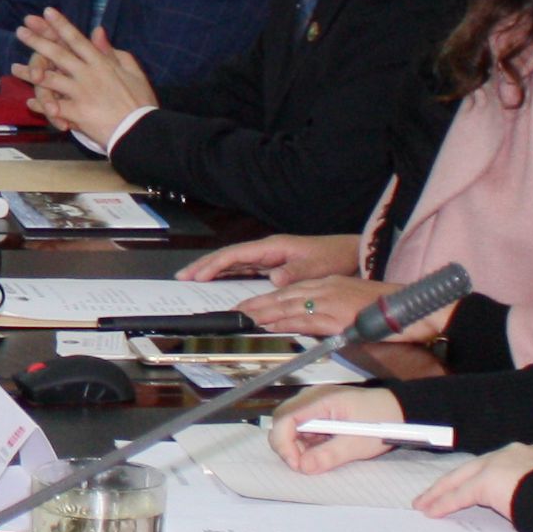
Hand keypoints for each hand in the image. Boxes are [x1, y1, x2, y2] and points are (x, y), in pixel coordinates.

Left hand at [22, 16, 154, 143]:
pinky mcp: (76, 113)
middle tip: (21, 31)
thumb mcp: (132, 71)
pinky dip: (41, 105)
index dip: (61, 25)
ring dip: (30, 73)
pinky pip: (53, 107)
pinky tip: (30, 102)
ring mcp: (80, 93)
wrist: (140, 130)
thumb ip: (112, 51)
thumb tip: (97, 31)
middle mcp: (87, 74)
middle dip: (37, 41)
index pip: (77, 39)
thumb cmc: (139, 101)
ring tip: (14, 68)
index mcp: (101, 63)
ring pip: (49, 80)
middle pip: (57, 54)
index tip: (47, 12)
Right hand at [177, 232, 363, 284]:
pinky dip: (228, 276)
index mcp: (272, 247)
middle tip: (182, 277)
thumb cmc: (333, 257)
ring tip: (192, 280)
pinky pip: (245, 271)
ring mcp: (269, 258)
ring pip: (234, 264)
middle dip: (205, 266)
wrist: (349, 254)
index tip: (197, 276)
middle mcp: (266, 251)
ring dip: (213, 272)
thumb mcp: (314, 267)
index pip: (236, 255)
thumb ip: (293, 274)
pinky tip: (218, 283)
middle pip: (229, 258)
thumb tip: (273, 281)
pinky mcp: (273, 267)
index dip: (214, 265)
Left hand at [239, 274, 401, 332]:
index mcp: (331, 285)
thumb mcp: (355, 306)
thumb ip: (334, 313)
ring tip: (245, 318)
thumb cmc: (389, 309)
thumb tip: (316, 324)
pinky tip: (270, 325)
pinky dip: (285, 322)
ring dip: (265, 312)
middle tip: (238, 311)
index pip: (294, 290)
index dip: (271, 298)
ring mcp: (332, 302)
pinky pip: (306, 319)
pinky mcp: (338, 317)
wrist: (414, 308)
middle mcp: (328, 289)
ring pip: (290, 305)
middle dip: (259, 303)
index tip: (252, 305)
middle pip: (286, 296)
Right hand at [268, 384, 403, 471]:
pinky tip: (322, 451)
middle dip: (287, 446)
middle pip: (282, 421)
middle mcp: (312, 398)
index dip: (283, 443)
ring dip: (297, 447)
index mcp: (321, 400)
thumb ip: (329, 455)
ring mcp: (314, 404)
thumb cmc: (382, 422)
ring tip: (317, 459)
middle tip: (304, 466)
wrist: (400, 411)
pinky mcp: (319, 412)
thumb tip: (303, 467)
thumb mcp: (358, 443)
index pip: (285, 418)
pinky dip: (306, 444)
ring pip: (289, 427)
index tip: (296, 464)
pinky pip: (302, 429)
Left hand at [413, 444, 532, 519]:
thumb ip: (526, 489)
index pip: (488, 465)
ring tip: (424, 505)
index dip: (471, 476)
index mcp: (522, 454)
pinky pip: (459, 496)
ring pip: (458, 481)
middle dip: (446, 483)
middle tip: (428, 495)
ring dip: (439, 495)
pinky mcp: (485, 483)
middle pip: (467, 469)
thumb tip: (517, 504)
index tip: (460, 484)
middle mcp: (505, 454)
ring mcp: (494, 465)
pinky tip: (432, 512)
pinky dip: (444, 505)